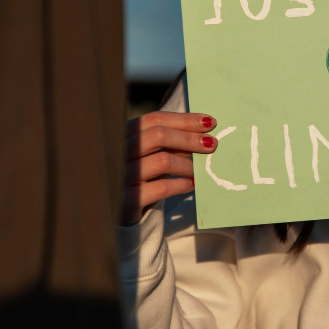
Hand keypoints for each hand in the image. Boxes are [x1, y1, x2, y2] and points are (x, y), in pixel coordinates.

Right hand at [121, 111, 217, 225]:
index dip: (184, 119)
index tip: (210, 123)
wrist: (116, 210)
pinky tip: (192, 184)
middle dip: (190, 138)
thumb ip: (168, 141)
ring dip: (188, 164)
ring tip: (200, 169)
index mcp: (123, 134)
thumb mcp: (149, 154)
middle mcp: (119, 151)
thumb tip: (204, 131)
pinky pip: (161, 188)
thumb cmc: (139, 175)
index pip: (155, 119)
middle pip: (158, 135)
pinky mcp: (127, 199)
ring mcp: (121, 175)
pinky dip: (181, 184)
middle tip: (212, 144)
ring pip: (163, 161)